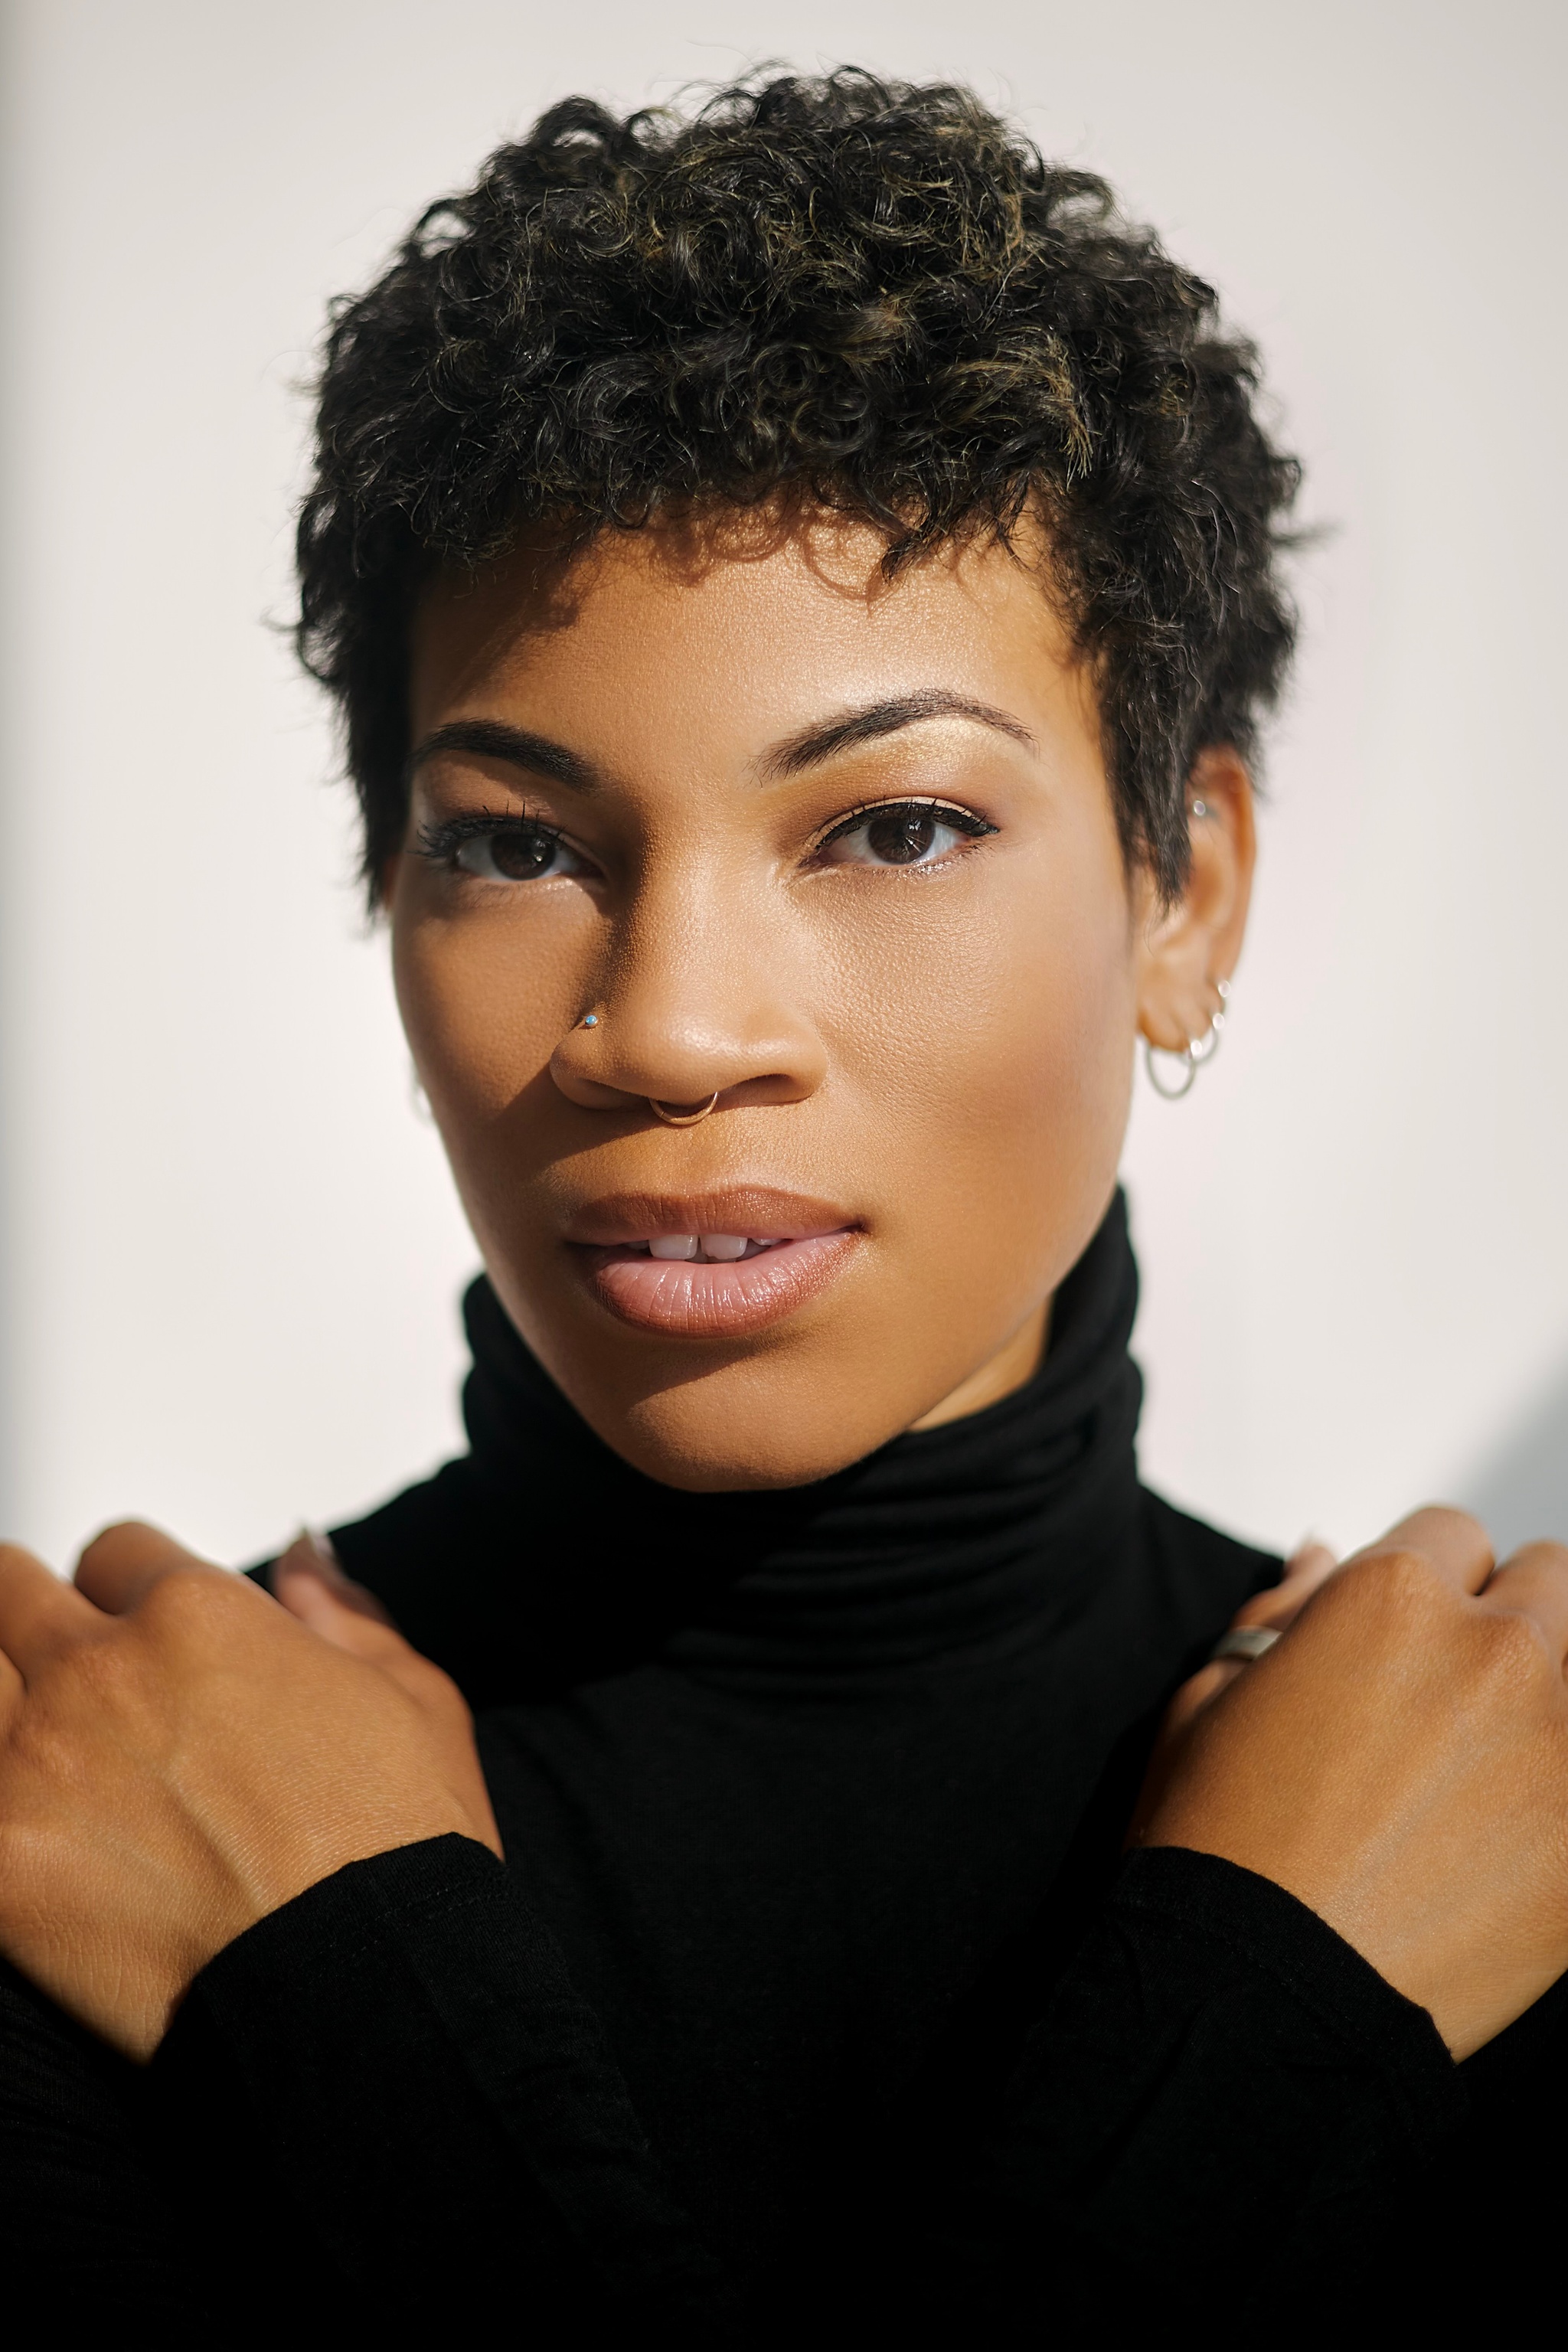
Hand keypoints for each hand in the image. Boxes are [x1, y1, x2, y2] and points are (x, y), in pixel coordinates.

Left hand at [0, 1522, 499, 2060]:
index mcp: (200, 1614)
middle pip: (7, 1591)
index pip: (115, 1552)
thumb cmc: (400, 1849)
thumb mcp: (415, 1696)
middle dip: (35, 1621)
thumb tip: (302, 1554)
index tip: (145, 1636)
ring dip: (4, 1701)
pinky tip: (26, 1829)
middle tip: (72, 1682)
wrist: (364, 1989)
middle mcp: (101, 1670)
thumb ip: (342, 1611)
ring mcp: (32, 1765)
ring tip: (44, 1747)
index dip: (133, 1591)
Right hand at [1138, 1508, 1567, 2057]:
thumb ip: (1279, 1613)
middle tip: (1449, 1702)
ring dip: (1542, 1701)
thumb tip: (1323, 1552)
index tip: (1396, 1647)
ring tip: (1486, 1773)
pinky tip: (1510, 1838)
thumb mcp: (1209, 1699)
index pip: (1448, 1534)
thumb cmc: (1214, 1844)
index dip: (1415, 1587)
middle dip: (1502, 1623)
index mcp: (1390, 1597)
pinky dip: (1554, 1794)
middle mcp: (1495, 1651)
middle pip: (1548, 1582)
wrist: (1256, 2000)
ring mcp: (1561, 1746)